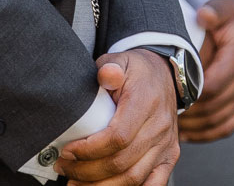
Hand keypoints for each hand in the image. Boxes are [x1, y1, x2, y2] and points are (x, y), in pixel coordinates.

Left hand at [56, 50, 180, 185]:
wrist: (165, 76)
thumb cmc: (137, 71)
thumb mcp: (121, 60)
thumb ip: (110, 67)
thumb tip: (105, 75)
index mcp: (146, 103)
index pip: (118, 137)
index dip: (89, 150)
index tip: (67, 152)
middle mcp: (159, 127)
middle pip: (122, 162)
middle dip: (88, 171)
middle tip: (64, 169)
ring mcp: (166, 144)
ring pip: (134, 177)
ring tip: (76, 183)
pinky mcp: (169, 156)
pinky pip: (154, 183)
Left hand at [178, 0, 233, 142]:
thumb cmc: (233, 15)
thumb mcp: (225, 7)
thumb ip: (215, 11)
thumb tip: (204, 15)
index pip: (212, 86)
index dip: (189, 95)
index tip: (166, 96)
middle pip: (214, 108)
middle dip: (188, 114)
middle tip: (160, 114)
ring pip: (220, 122)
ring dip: (194, 127)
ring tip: (168, 125)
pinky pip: (226, 127)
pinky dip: (206, 134)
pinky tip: (186, 134)